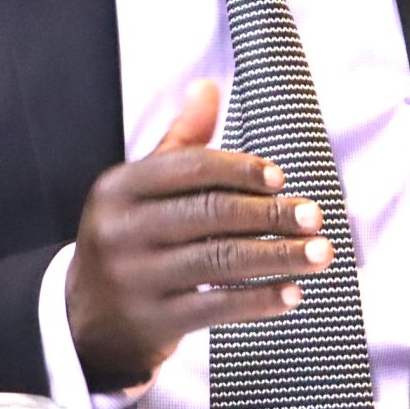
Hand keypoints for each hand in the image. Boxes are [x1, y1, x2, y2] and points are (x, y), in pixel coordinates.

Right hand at [66, 80, 333, 390]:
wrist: (89, 320)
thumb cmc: (130, 239)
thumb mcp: (141, 189)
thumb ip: (180, 142)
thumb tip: (207, 87)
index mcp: (120, 188)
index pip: (189, 168)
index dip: (239, 169)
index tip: (281, 177)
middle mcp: (122, 230)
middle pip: (210, 213)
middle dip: (270, 214)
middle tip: (314, 215)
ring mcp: (135, 279)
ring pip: (220, 261)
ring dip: (279, 256)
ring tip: (320, 253)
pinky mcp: (154, 321)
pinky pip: (217, 307)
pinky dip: (260, 299)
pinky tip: (293, 292)